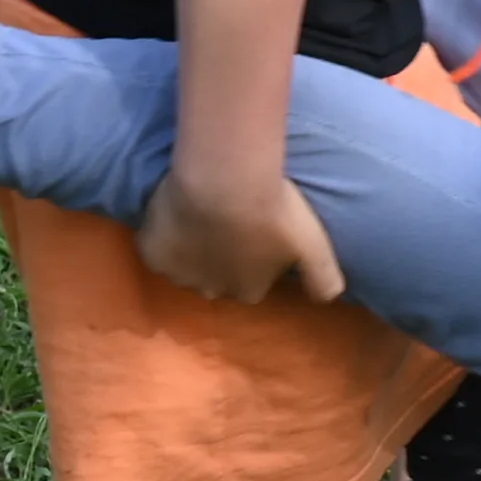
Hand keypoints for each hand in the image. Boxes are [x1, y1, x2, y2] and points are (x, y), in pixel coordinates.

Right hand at [140, 162, 342, 305]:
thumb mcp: (315, 246)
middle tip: (225, 217)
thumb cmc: (276, 210)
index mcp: (248, 291)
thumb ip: (325, 279)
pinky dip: (160, 234)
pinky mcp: (152, 252)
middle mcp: (212, 291)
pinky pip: (155, 247)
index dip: (252, 257)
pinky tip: (172, 210)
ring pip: (184, 265)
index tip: (254, 230)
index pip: (250, 282)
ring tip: (199, 211)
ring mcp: (179, 274)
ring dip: (190, 246)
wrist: (226, 179)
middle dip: (220, 256)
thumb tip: (329, 301)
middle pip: (215, 278)